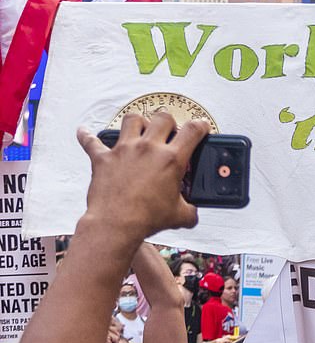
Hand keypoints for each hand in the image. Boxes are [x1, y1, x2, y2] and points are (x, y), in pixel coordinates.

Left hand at [77, 112, 208, 239]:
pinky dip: (88, 136)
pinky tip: (84, 133)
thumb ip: (191, 210)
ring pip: (132, 119)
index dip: (201, 125)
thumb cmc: (146, 219)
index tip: (202, 127)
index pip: (193, 131)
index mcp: (171, 159)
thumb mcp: (180, 216)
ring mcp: (124, 150)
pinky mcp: (103, 158)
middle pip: (163, 118)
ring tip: (140, 130)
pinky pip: (91, 141)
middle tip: (170, 133)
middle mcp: (148, 148)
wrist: (116, 225)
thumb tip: (192, 211)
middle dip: (170, 122)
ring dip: (139, 122)